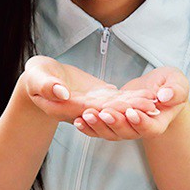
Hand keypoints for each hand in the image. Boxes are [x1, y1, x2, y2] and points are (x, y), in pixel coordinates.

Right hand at [22, 55, 157, 123]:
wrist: (40, 77)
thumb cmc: (35, 76)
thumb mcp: (36, 77)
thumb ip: (47, 85)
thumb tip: (62, 93)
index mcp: (65, 108)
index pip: (89, 111)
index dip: (109, 110)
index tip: (128, 109)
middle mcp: (82, 111)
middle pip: (107, 113)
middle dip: (129, 111)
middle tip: (151, 107)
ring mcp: (92, 106)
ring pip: (116, 108)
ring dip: (135, 106)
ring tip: (155, 103)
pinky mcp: (98, 98)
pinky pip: (117, 100)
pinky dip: (132, 98)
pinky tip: (148, 96)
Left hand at [74, 66, 189, 140]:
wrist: (157, 88)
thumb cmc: (169, 85)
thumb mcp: (177, 82)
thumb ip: (176, 90)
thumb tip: (165, 96)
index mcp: (158, 122)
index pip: (150, 128)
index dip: (140, 122)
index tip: (131, 112)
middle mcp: (140, 129)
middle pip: (127, 133)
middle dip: (114, 123)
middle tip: (104, 112)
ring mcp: (125, 127)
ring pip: (110, 133)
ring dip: (98, 125)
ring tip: (87, 114)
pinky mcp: (112, 122)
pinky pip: (100, 128)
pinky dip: (89, 126)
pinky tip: (79, 119)